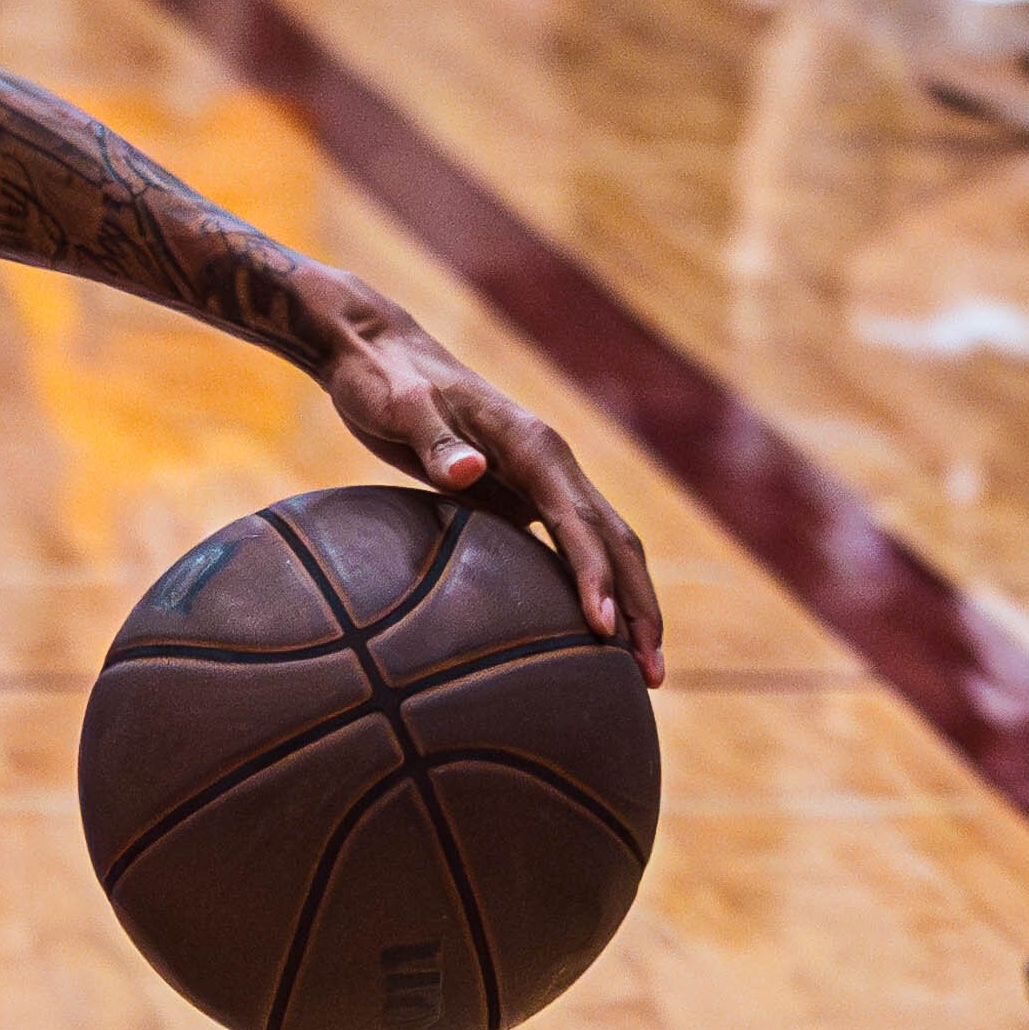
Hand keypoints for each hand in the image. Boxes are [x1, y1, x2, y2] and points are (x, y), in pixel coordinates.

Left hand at [300, 273, 667, 680]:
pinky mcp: (520, 496)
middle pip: (614, 542)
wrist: (377, 355)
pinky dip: (590, 592)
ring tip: (643, 673)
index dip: (595, 577)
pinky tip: (591, 638)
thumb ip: (434, 440)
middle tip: (651, 674)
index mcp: (534, 445)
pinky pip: (570, 550)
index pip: (579, 522)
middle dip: (637, 607)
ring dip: (627, 606)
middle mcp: (551, 464)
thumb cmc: (385, 382)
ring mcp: (541, 481)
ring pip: (602, 549)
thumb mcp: (399, 406)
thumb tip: (468, 471)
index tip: (603, 630)